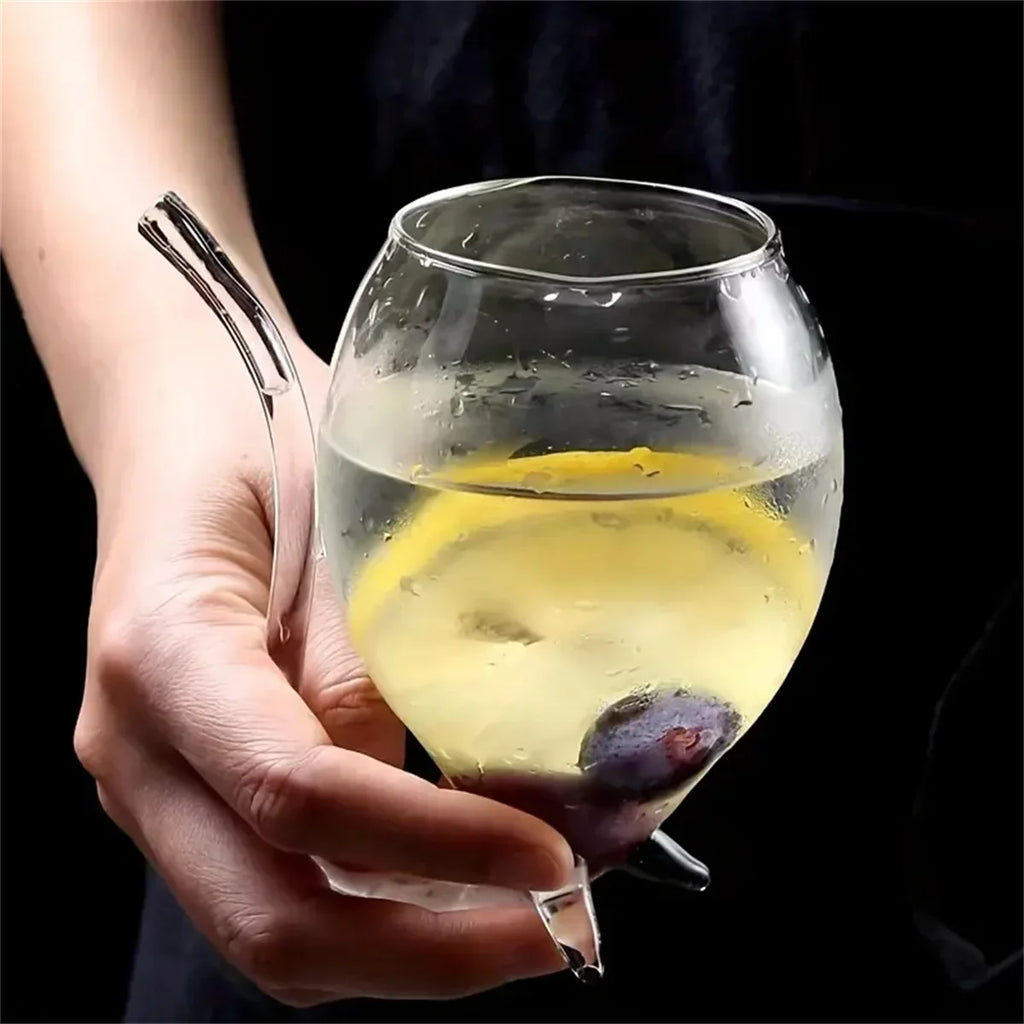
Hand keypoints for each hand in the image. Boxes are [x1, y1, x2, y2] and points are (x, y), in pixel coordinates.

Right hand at [74, 345, 572, 1005]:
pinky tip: (452, 887)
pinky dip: (369, 910)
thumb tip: (447, 790)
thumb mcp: (339, 520)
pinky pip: (271, 884)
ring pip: (268, 925)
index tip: (551, 858)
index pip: (300, 793)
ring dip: (403, 947)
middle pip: (271, 912)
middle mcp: (135, 747)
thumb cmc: (264, 443)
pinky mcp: (184, 789)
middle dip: (427, 951)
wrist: (187, 429)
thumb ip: (375, 662)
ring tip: (520, 921)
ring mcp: (151, 782)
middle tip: (554, 931)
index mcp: (165, 653)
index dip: (436, 843)